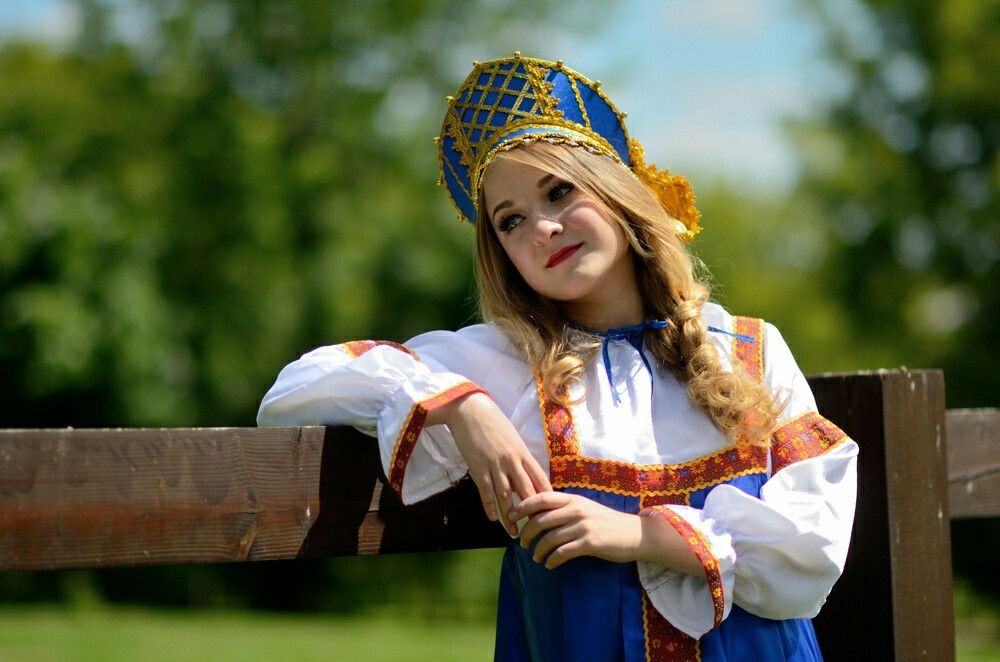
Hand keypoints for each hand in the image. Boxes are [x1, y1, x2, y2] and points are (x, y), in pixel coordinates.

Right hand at [432, 392, 551, 535]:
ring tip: (515, 532)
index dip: (547, 497)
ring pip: (506, 496)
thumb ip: (519, 457)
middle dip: (532, 512)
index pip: (540, 479)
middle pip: (527, 491)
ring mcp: (495, 464)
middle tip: (537, 530)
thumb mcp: (512, 438)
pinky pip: (486, 491)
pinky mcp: (478, 467)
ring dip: (511, 516)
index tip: (552, 512)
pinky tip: (493, 518)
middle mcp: (512, 460)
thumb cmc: (493, 422)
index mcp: (523, 453)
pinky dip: (490, 506)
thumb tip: (524, 476)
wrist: (470, 410)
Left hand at [510, 492, 642, 567]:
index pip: (541, 498)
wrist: (635, 534)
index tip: (511, 516)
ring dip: (538, 550)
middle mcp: (576, 510)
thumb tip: (537, 515)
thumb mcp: (585, 508)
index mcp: (573, 499)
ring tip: (536, 558)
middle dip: (526, 532)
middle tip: (521, 542)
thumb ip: (565, 509)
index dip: (523, 506)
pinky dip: (552, 560)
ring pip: (550, 538)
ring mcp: (583, 526)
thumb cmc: (607, 522)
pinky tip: (550, 564)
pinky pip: (563, 552)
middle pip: (540, 519)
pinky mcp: (590, 543)